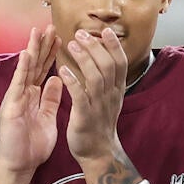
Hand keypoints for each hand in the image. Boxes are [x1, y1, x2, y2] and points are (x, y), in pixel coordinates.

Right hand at [0, 27, 62, 176]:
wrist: (19, 166)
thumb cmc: (31, 145)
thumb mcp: (47, 117)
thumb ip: (50, 98)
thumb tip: (57, 78)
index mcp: (33, 95)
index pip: (44, 70)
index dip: (51, 54)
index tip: (60, 37)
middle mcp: (23, 92)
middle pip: (35, 65)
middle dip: (43, 45)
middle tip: (51, 26)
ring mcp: (15, 97)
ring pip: (25, 69)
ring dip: (32, 50)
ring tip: (37, 32)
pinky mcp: (11, 105)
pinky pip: (18, 84)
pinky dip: (23, 68)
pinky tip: (27, 54)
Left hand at [59, 28, 128, 165]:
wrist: (98, 153)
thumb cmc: (100, 122)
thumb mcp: (110, 98)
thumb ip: (108, 79)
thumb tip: (104, 55)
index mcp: (116, 90)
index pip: (120, 63)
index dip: (114, 46)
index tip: (105, 30)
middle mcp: (110, 96)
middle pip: (108, 66)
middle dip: (95, 47)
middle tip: (82, 33)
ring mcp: (98, 106)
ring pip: (96, 78)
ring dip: (84, 59)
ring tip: (72, 44)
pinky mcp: (85, 117)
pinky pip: (80, 96)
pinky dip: (72, 81)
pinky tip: (63, 70)